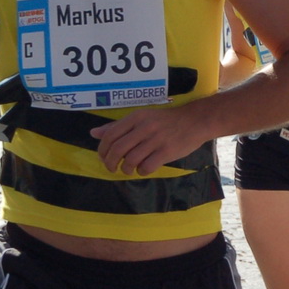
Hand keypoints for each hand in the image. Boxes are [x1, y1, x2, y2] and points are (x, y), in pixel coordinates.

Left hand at [90, 103, 204, 175]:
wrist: (195, 121)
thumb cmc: (165, 120)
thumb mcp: (141, 118)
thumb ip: (118, 126)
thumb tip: (94, 133)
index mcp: (136, 117)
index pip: (110, 135)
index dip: (103, 150)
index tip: (103, 158)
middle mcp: (144, 127)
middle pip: (118, 149)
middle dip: (110, 163)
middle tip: (112, 168)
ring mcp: (156, 140)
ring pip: (130, 160)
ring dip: (126, 169)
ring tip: (129, 170)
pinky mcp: (166, 152)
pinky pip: (146, 166)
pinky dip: (141, 171)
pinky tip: (143, 169)